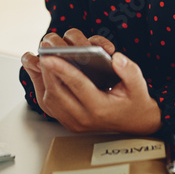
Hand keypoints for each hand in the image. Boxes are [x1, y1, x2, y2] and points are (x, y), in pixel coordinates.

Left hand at [21, 29, 160, 134]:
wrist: (136, 124)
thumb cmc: (135, 101)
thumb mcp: (139, 85)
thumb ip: (129, 71)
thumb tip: (115, 57)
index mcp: (101, 108)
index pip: (78, 86)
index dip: (63, 70)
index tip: (49, 56)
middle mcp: (84, 119)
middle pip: (58, 93)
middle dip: (47, 70)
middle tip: (42, 49)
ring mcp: (74, 122)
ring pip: (49, 100)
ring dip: (40, 78)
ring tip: (35, 57)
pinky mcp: (68, 122)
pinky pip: (48, 105)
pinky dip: (41, 86)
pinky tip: (38, 71)